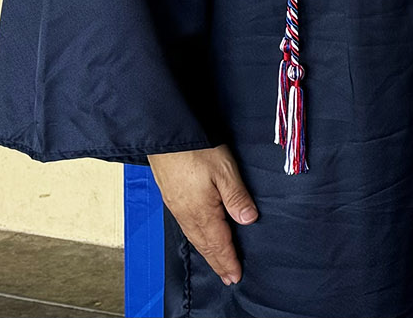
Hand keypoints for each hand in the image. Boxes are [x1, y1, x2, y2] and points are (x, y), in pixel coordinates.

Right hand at [147, 145, 256, 285]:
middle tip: (228, 276)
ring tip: (217, 262)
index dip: (228, 259)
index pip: (219, 242)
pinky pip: (186, 227)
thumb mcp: (224, 170)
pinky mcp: (171, 197)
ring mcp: (176, 206)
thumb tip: (248, 219)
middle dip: (218, 262)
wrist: (163, 136)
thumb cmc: (195, 150)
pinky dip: (197, 238)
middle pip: (205, 245)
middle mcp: (186, 214)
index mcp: (201, 211)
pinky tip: (200, 237)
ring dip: (207, 252)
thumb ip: (237, 197)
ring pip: (194, 237)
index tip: (235, 275)